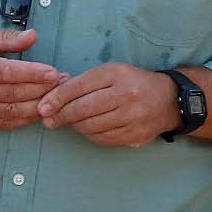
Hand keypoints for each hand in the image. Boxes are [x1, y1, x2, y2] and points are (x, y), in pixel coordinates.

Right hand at [0, 27, 61, 129]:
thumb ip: (5, 38)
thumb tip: (33, 36)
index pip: (7, 72)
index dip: (33, 73)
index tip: (54, 72)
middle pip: (13, 93)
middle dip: (43, 89)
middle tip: (65, 83)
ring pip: (13, 111)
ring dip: (39, 106)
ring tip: (59, 97)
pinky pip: (6, 123)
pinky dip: (26, 119)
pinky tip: (41, 111)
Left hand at [37, 64, 177, 146]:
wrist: (169, 100)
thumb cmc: (133, 83)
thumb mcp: (111, 73)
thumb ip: (84, 82)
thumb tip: (53, 97)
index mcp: (116, 74)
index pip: (78, 87)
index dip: (56, 98)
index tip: (42, 107)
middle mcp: (125, 95)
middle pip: (82, 109)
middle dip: (61, 116)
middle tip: (49, 120)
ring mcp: (132, 117)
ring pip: (91, 126)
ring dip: (74, 126)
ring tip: (69, 123)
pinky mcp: (135, 134)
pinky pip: (102, 138)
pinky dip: (89, 134)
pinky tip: (86, 128)